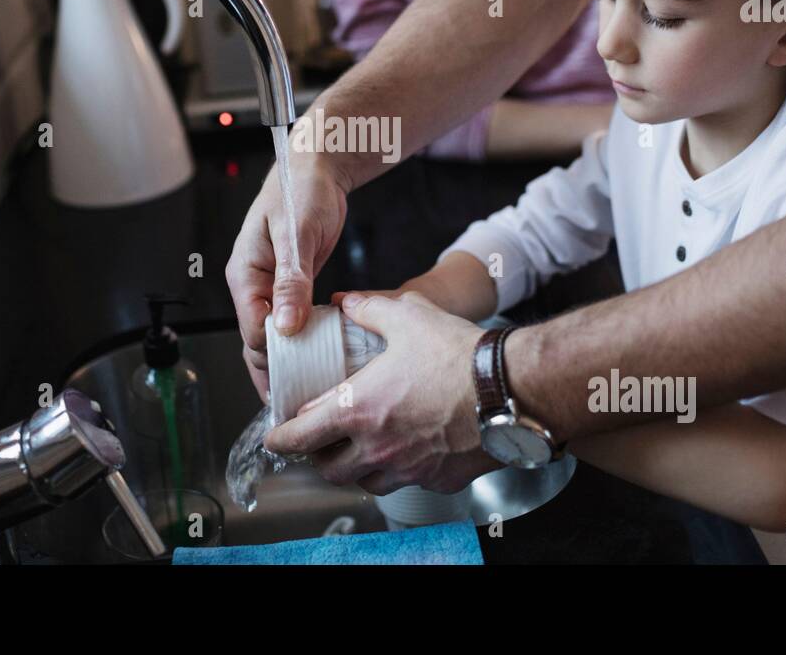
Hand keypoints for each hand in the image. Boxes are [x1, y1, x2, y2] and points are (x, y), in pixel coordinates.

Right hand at [225, 150, 349, 400]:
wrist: (316, 168)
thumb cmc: (302, 191)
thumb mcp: (299, 235)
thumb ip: (292, 281)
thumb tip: (286, 326)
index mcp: (244, 274)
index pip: (253, 330)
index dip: (274, 358)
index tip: (298, 381)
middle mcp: (251, 284)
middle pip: (256, 341)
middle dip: (274, 372)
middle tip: (299, 403)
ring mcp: (269, 287)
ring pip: (272, 336)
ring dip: (288, 361)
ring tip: (308, 392)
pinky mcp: (288, 285)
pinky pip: (289, 322)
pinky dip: (301, 342)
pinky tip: (317, 360)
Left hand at [264, 291, 500, 493]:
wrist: (512, 388)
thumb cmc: (458, 355)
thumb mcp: (408, 316)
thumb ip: (370, 309)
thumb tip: (347, 302)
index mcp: (358, 410)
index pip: (300, 437)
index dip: (280, 438)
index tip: (274, 436)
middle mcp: (378, 447)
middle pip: (328, 469)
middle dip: (317, 457)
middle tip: (320, 440)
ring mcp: (408, 468)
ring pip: (366, 481)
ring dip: (356, 468)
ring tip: (361, 447)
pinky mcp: (438, 480)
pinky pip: (407, 482)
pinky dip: (399, 470)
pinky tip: (408, 449)